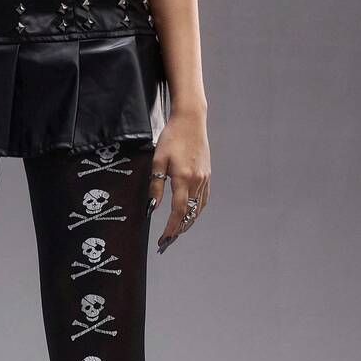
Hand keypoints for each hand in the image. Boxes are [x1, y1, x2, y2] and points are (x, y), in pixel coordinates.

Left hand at [147, 108, 210, 253]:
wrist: (191, 120)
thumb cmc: (171, 137)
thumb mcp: (158, 161)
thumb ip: (156, 186)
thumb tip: (153, 207)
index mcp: (183, 178)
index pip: (178, 211)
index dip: (171, 228)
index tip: (163, 239)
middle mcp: (197, 180)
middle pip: (190, 213)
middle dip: (179, 229)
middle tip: (167, 240)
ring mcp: (204, 178)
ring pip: (198, 208)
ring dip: (188, 222)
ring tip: (177, 231)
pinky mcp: (207, 175)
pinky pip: (203, 199)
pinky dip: (196, 210)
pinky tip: (189, 215)